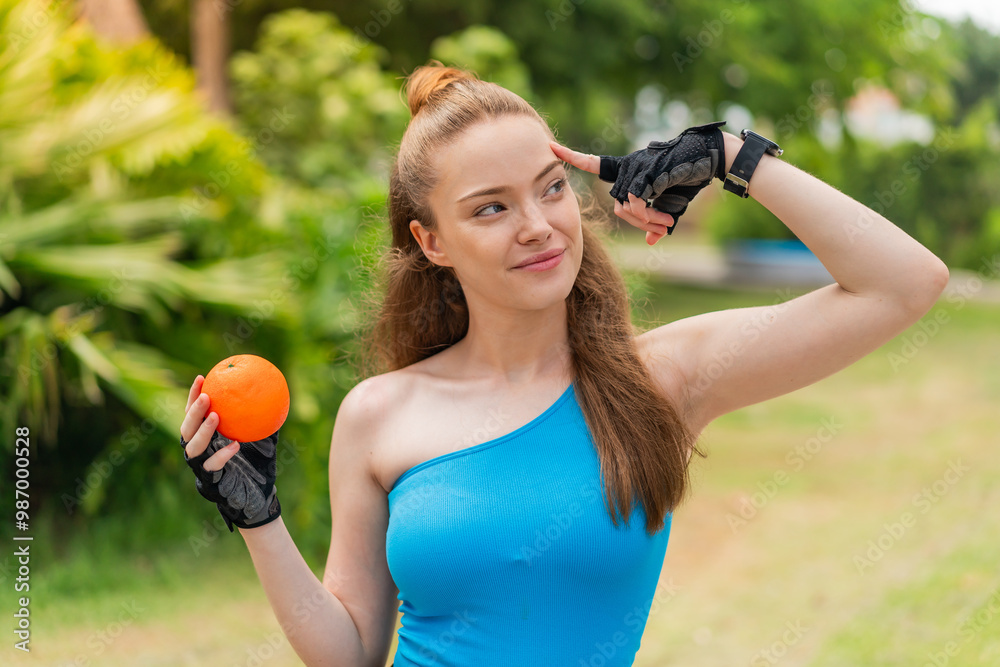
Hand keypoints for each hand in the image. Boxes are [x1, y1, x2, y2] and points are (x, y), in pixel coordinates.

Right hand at [179, 374, 280, 532]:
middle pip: (186, 428)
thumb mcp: (265, 436)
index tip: (202, 377)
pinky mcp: (210, 483)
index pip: (193, 414)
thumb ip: (264, 417)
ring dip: (202, 431)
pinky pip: (211, 467)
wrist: (261, 496)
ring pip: (192, 448)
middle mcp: (198, 452)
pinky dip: (222, 455)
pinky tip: (235, 444)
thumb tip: (276, 391)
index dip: (193, 395)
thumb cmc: (260, 463)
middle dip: (193, 411)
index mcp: (205, 438)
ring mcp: (200, 468)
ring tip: (215, 416)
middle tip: (206, 396)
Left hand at [550, 120, 727, 243]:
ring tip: (665, 224)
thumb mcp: (671, 204)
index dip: (573, 156)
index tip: (551, 146)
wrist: (712, 158)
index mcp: (629, 170)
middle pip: (616, 203)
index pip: (594, 163)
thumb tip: (651, 242)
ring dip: (644, 220)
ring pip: (624, 204)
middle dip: (636, 222)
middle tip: (660, 229)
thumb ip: (657, 220)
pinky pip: (637, 200)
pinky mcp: (649, 170)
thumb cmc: (689, 179)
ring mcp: (638, 166)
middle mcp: (629, 165)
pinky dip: (648, 214)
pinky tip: (665, 219)